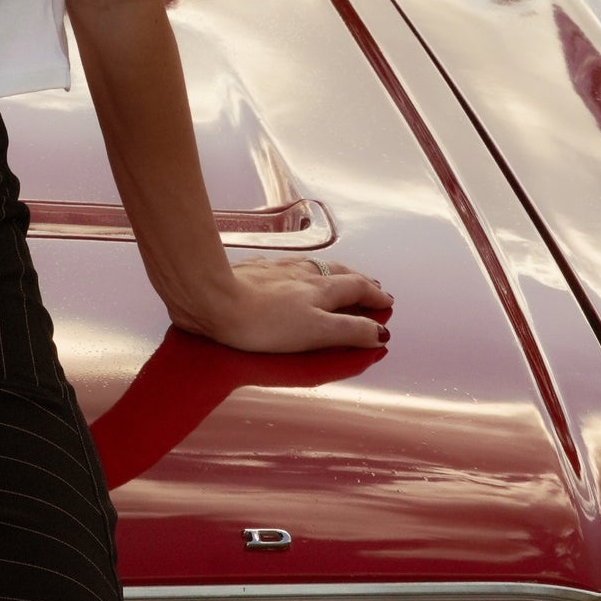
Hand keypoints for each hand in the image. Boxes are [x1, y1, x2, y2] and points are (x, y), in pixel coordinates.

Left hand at [174, 256, 392, 353]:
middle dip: (359, 281)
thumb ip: (349, 331)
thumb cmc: (263, 322)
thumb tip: (379, 332)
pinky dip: (304, 273)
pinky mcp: (253, 273)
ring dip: (334, 274)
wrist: (212, 298)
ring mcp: (277, 270)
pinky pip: (288, 269)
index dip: (375, 297)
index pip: (357, 288)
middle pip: (338, 273)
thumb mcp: (315, 331)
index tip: (388, 303)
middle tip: (373, 289)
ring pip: (314, 268)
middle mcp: (303, 274)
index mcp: (321, 288)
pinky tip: (294, 275)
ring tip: (341, 279)